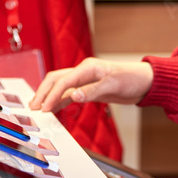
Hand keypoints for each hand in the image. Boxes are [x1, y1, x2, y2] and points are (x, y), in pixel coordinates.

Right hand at [29, 57, 153, 112]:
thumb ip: (91, 91)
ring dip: (49, 97)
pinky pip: (69, 95)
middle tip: (33, 107)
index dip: (51, 95)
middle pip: (56, 81)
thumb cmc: (131, 79)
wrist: (143, 82)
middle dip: (43, 93)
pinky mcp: (88, 89)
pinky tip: (52, 109)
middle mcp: (83, 72)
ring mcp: (84, 81)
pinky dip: (59, 101)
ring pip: (60, 88)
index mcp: (87, 68)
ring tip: (38, 109)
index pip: (63, 81)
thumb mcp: (112, 85)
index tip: (44, 108)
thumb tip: (72, 96)